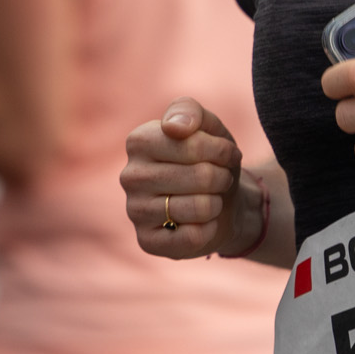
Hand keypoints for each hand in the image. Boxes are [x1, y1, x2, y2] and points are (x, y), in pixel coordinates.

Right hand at [122, 98, 260, 259]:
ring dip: (217, 202)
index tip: (223, 153)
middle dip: (222, 177)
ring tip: (211, 198)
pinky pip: (193, 237)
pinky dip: (209, 228)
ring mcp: (135, 211)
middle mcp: (130, 176)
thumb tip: (172, 127)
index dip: (220, 150)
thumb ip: (189, 112)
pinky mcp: (147, 241)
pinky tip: (202, 222)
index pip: (193, 144)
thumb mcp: (208, 125)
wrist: (220, 200)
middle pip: (201, 176)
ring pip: (199, 207)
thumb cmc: (210, 158)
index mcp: (139, 141)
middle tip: (220, 178)